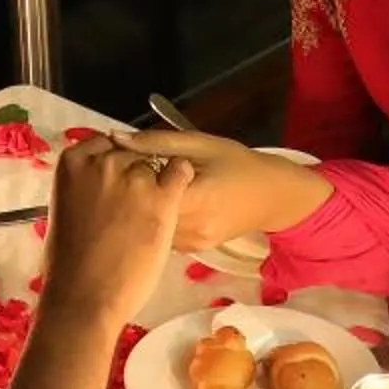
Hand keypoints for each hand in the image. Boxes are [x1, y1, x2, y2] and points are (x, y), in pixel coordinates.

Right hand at [37, 135, 191, 332]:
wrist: (84, 296)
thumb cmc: (67, 266)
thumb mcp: (63, 213)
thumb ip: (80, 188)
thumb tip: (90, 182)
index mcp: (71, 163)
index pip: (103, 144)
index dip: (113, 161)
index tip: (116, 179)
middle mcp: (104, 161)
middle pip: (129, 152)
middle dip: (134, 172)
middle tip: (134, 201)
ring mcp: (134, 178)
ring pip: (155, 162)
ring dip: (156, 180)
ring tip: (152, 208)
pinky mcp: (162, 197)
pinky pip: (180, 170)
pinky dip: (181, 177)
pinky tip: (176, 193)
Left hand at [109, 130, 328, 252]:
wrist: (273, 195)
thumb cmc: (237, 163)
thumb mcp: (200, 143)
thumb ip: (157, 142)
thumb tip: (115, 137)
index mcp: (197, 198)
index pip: (146, 192)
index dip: (129, 177)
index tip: (122, 162)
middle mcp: (194, 228)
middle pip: (146, 214)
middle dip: (133, 195)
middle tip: (129, 176)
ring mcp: (194, 244)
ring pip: (152, 229)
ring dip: (143, 211)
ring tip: (143, 191)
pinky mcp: (196, 251)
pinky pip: (165, 236)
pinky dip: (157, 221)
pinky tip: (158, 206)